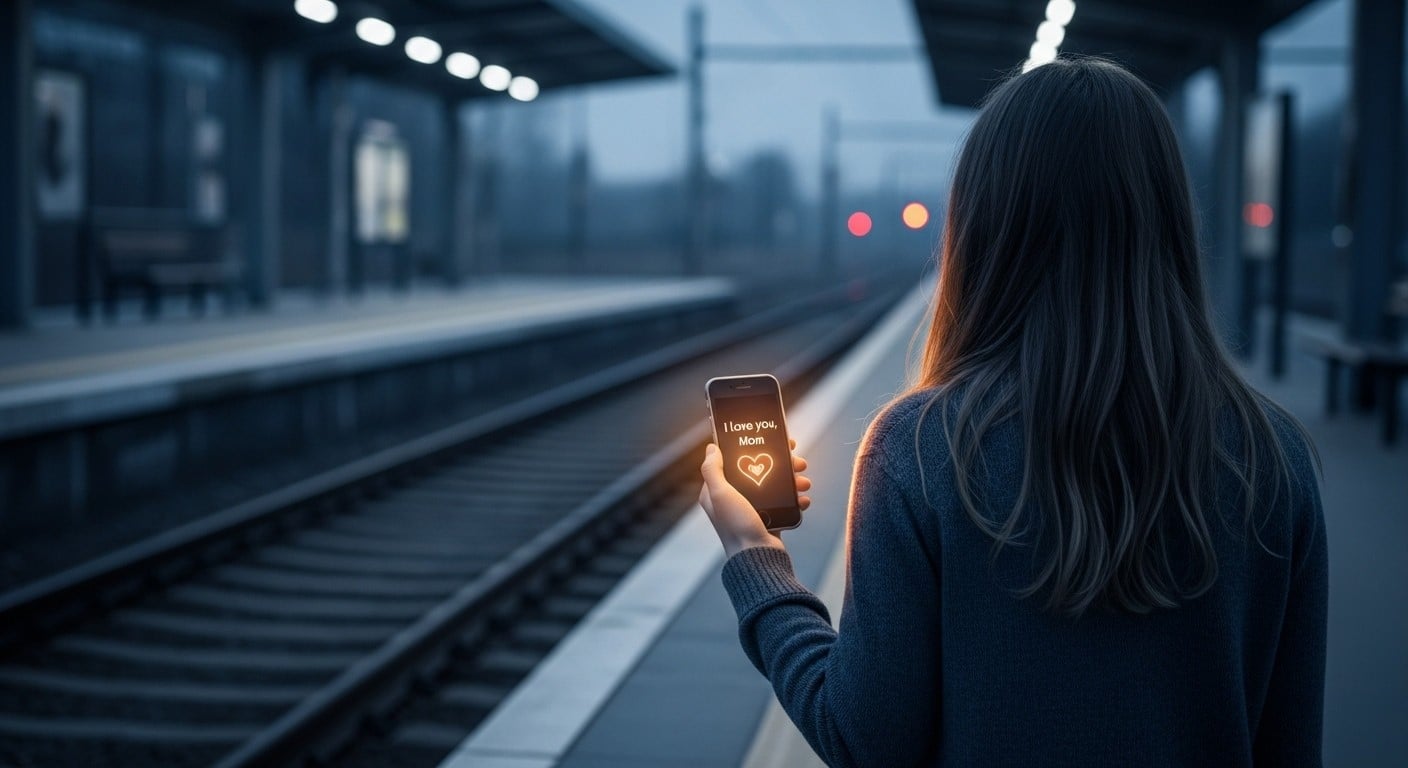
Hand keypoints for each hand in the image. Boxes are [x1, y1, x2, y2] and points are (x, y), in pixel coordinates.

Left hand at [699, 439, 811, 557]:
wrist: (757, 558)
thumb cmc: (736, 526)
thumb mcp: (720, 494)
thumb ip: (712, 470)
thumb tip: (711, 448)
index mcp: (717, 492)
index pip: (732, 462)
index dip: (749, 448)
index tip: (768, 439)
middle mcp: (734, 499)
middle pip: (759, 471)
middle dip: (780, 464)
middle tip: (796, 459)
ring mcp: (753, 509)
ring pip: (775, 485)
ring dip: (793, 480)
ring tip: (804, 482)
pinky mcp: (769, 519)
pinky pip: (785, 503)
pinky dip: (796, 499)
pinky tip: (804, 499)